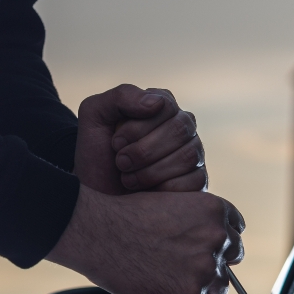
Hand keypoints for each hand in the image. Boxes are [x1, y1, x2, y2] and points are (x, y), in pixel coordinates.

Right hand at [46, 185, 244, 293]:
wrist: (98, 232)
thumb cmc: (124, 217)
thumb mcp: (171, 205)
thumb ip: (196, 225)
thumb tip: (208, 249)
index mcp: (215, 212)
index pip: (235, 233)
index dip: (218, 243)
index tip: (205, 250)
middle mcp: (217, 239)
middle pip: (231, 261)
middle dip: (212, 266)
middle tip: (184, 269)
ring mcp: (206, 269)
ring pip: (219, 289)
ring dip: (200, 289)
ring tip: (170, 282)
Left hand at [75, 85, 205, 194]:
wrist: (98, 196)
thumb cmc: (97, 154)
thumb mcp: (95, 115)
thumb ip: (122, 96)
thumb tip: (157, 102)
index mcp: (162, 106)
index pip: (164, 106)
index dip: (137, 128)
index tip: (115, 143)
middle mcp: (183, 127)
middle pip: (179, 130)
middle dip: (143, 151)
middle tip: (120, 162)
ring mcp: (194, 153)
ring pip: (187, 156)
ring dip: (150, 172)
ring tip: (128, 179)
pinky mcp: (198, 180)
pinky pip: (193, 181)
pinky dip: (163, 189)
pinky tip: (147, 192)